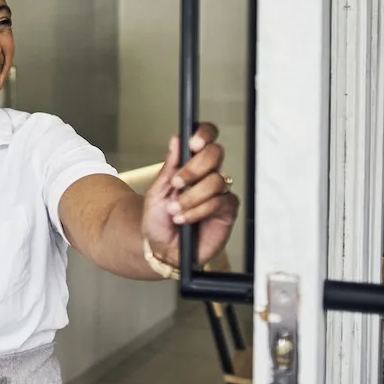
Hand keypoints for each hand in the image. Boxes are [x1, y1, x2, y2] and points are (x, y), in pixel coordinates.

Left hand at [142, 122, 238, 267]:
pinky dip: (199, 210)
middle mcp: (207, 176)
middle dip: (195, 168)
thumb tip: (176, 140)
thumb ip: (169, 166)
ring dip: (192, 196)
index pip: (205, 140)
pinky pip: (220, 202)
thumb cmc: (158, 220)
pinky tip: (185, 218)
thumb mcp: (156, 191)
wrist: (161, 248)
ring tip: (175, 209)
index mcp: (190, 165)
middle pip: (215, 154)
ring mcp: (218, 193)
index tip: (192, 143)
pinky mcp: (226, 211)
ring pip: (216, 180)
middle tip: (178, 183)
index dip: (204, 135)